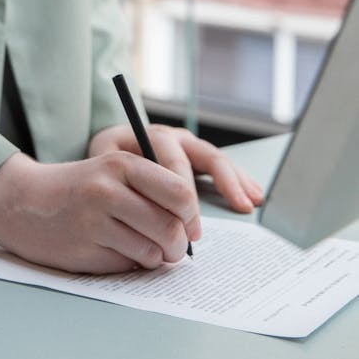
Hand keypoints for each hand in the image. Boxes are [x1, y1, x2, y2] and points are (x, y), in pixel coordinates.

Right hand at [0, 150, 201, 274]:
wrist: (22, 201)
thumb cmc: (78, 188)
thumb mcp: (113, 171)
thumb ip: (151, 190)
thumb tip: (193, 227)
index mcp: (121, 164)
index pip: (180, 193)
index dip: (192, 216)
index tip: (189, 225)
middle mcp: (107, 190)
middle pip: (170, 228)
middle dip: (179, 246)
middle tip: (173, 248)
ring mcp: (94, 222)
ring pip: (152, 251)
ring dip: (155, 257)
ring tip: (142, 248)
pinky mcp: (84, 249)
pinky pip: (127, 265)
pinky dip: (130, 263)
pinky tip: (114, 250)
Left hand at [88, 124, 263, 213]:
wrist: (107, 151)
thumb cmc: (105, 163)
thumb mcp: (105, 165)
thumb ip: (121, 180)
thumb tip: (140, 208)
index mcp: (154, 137)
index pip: (176, 163)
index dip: (185, 193)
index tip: (190, 221)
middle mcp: (176, 138)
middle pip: (206, 156)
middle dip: (222, 185)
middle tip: (235, 211)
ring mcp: (190, 146)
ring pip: (219, 160)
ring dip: (237, 181)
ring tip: (250, 202)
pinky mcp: (199, 158)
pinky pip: (223, 167)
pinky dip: (240, 181)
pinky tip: (252, 196)